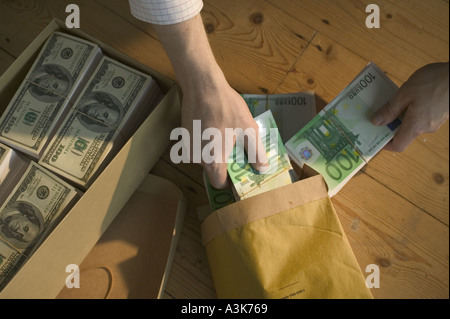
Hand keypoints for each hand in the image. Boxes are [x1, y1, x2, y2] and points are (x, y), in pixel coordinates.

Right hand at [182, 71, 267, 188]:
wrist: (202, 85)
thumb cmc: (227, 107)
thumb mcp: (248, 129)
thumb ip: (256, 152)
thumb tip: (262, 169)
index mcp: (213, 161)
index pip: (219, 185)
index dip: (231, 184)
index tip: (241, 177)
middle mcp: (197, 158)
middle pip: (213, 170)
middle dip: (227, 165)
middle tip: (241, 153)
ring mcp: (189, 147)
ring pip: (206, 157)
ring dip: (218, 152)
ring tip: (231, 137)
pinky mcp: (185, 135)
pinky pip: (200, 146)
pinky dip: (209, 142)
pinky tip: (218, 127)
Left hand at [371, 62, 448, 151]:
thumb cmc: (433, 82)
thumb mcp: (405, 94)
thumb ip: (390, 109)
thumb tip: (376, 122)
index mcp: (415, 126)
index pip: (399, 145)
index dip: (386, 145)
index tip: (376, 137)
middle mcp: (426, 127)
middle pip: (405, 133)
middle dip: (391, 126)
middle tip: (378, 115)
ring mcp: (436, 120)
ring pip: (414, 123)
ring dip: (402, 116)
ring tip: (392, 102)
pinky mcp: (441, 112)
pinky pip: (423, 115)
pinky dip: (413, 110)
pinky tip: (409, 96)